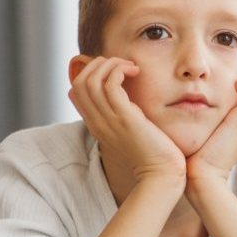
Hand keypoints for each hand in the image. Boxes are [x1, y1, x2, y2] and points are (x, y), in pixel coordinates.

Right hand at [68, 55, 184, 184]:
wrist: (161, 173)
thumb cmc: (152, 150)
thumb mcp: (130, 127)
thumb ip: (121, 112)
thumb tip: (123, 91)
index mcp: (96, 124)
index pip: (75, 90)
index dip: (91, 73)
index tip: (113, 71)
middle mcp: (97, 121)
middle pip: (79, 81)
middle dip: (99, 64)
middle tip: (122, 65)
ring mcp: (108, 120)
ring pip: (91, 79)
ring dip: (110, 64)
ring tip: (130, 66)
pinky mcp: (124, 118)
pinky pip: (110, 83)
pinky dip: (120, 70)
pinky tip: (136, 71)